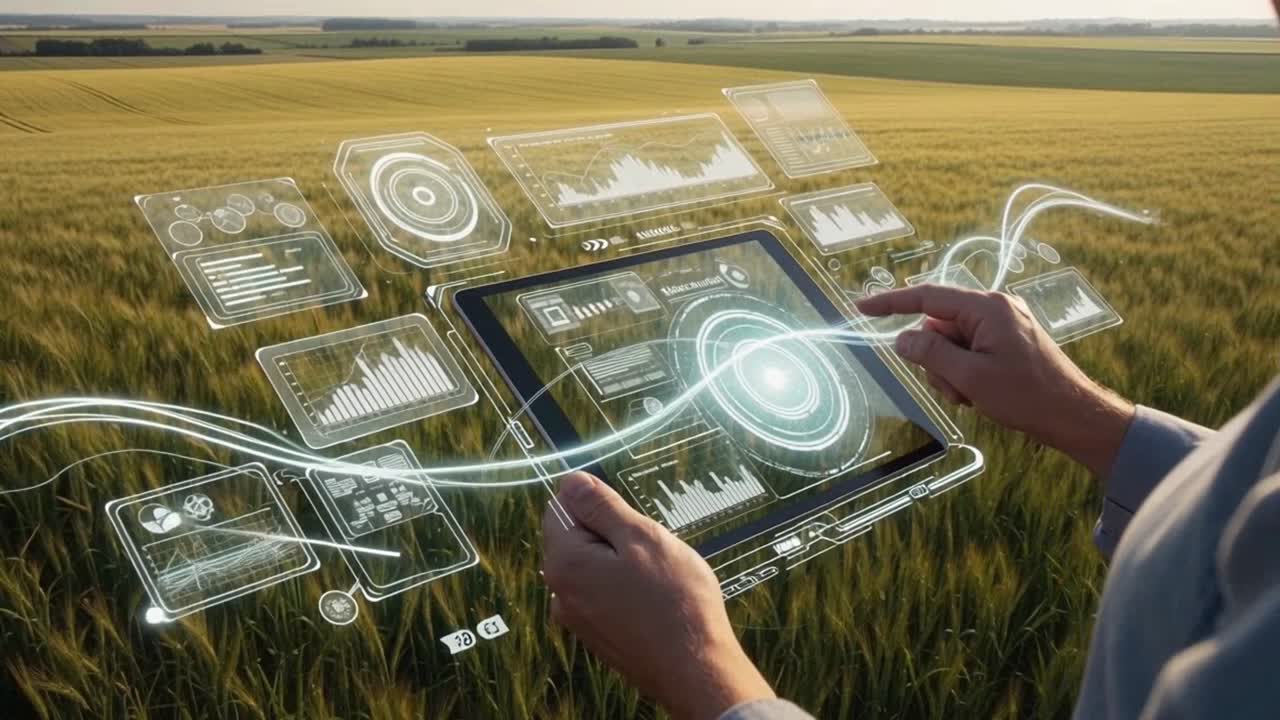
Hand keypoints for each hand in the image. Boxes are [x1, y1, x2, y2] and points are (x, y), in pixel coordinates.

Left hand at [542, 472, 774, 719]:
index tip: (631, 518)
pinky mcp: (597, 635)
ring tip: (658, 576)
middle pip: (576, 538)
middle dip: (612, 534)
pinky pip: (604, 594)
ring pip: (594, 567)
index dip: (597, 504)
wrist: (695, 669)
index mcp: (565, 563)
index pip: (561, 508)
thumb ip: (602, 507)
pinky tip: (655, 599)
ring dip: (622, 562)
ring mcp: (578, 618)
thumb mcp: (642, 537)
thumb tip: (570, 481)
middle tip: (651, 548)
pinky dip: (625, 588)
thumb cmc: (674, 600)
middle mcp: (560, 592)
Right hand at [856, 284, 1134, 475]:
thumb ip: (931, 354)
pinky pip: (968, 350)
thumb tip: (902, 339)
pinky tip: (981, 393)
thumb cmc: (1027, 396)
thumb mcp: (970, 378)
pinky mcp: (1007, 340)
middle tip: (957, 388)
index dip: (891, 302)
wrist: (1073, 415)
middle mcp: (995, 308)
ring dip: (951, 372)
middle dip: (936, 359)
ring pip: (950, 342)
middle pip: (938, 325)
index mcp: (987, 308)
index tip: (861, 307)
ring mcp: (1002, 323)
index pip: (927, 297)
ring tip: (973, 394)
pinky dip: (965, 373)